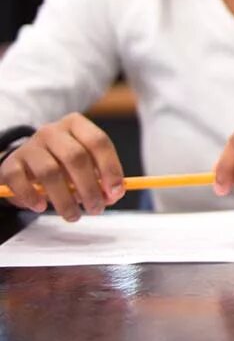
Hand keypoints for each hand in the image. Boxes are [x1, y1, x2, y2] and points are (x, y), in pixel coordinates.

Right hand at [0, 113, 124, 219]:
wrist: (23, 162)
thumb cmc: (60, 163)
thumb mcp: (83, 165)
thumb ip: (99, 177)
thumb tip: (114, 194)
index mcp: (76, 124)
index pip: (99, 142)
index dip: (110, 168)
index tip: (116, 192)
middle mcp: (52, 131)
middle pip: (76, 157)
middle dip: (90, 188)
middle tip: (96, 209)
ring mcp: (30, 145)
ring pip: (50, 172)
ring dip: (65, 199)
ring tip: (73, 215)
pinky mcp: (11, 163)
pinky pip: (20, 181)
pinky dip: (32, 197)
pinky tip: (41, 207)